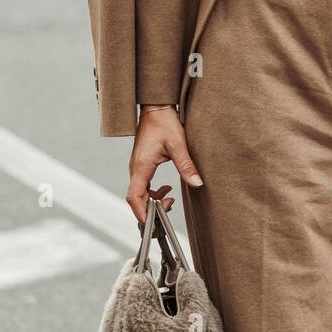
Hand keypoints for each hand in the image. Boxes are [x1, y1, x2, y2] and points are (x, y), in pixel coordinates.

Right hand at [126, 107, 203, 224]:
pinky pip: (143, 187)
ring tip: (170, 200)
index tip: (152, 222)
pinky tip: (166, 190)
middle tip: (168, 211)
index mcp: (141, 166)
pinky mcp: (142, 167)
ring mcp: (137, 168)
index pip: (134, 196)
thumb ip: (186, 165)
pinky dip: (153, 194)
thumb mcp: (178, 144)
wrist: (157, 109)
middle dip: (149, 211)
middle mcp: (136, 169)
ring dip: (152, 202)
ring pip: (139, 194)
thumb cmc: (165, 123)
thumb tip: (197, 183)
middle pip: (135, 199)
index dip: (141, 212)